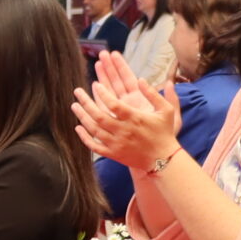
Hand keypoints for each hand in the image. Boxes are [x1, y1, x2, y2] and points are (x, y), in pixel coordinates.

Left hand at [73, 52, 180, 169]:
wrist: (163, 160)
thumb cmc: (164, 133)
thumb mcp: (166, 111)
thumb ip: (154, 94)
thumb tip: (141, 79)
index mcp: (135, 119)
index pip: (114, 104)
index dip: (103, 93)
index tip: (95, 84)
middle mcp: (123, 131)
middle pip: (99, 116)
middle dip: (86, 103)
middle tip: (77, 92)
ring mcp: (117, 144)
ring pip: (94, 129)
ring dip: (82, 117)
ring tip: (74, 105)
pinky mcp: (113, 154)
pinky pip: (94, 146)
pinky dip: (84, 137)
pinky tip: (78, 127)